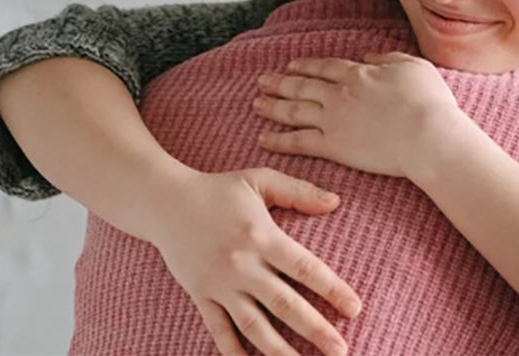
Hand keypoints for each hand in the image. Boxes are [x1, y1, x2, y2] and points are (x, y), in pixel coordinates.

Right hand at [145, 168, 361, 355]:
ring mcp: (220, 284)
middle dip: (315, 329)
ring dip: (280, 350)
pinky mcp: (200, 295)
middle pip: (285, 304)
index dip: (332, 290)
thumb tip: (336, 202)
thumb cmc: (218, 189)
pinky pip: (218, 329)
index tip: (355, 309)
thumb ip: (299, 191)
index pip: (305, 269)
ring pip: (254, 325)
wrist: (163, 202)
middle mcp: (242, 265)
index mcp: (263, 236)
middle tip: (340, 350)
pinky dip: (233, 350)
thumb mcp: (260, 180)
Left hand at [254, 52, 468, 178]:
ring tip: (256, 104)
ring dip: (273, 106)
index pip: (325, 67)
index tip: (292, 65)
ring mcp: (333, 120)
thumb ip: (389, 58)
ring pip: (294, 110)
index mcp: (359, 74)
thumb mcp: (414, 66)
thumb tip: (370, 55)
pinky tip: (264, 137)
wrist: (428, 136)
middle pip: (302, 86)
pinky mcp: (334, 146)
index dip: (306, 65)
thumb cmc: (429, 102)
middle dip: (280, 82)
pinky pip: (298, 141)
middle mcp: (340, 94)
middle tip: (262, 81)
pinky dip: (279, 139)